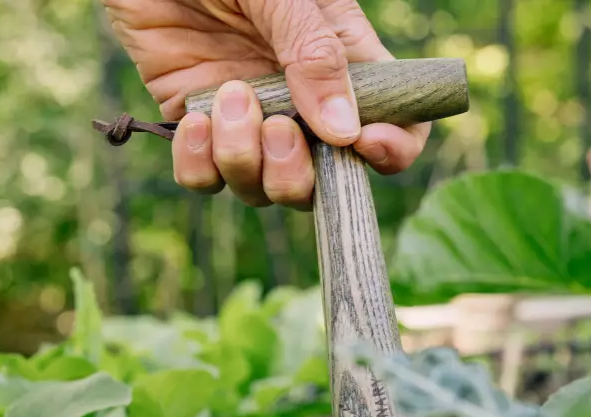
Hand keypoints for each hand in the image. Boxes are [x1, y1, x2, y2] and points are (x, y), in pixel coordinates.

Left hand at [104, 0, 429, 208]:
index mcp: (342, 63)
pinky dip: (200, 164)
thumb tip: (344, 132)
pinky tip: (194, 120)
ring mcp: (249, 119)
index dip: (392, 152)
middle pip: (326, 183)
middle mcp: (301, 103)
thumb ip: (313, 54)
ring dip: (245, 161)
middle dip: (301, 175)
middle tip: (277, 128)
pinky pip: (206, 179)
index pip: (395, 126)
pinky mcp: (197, 124)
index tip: (364, 144)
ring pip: (264, 188)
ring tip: (227, 98)